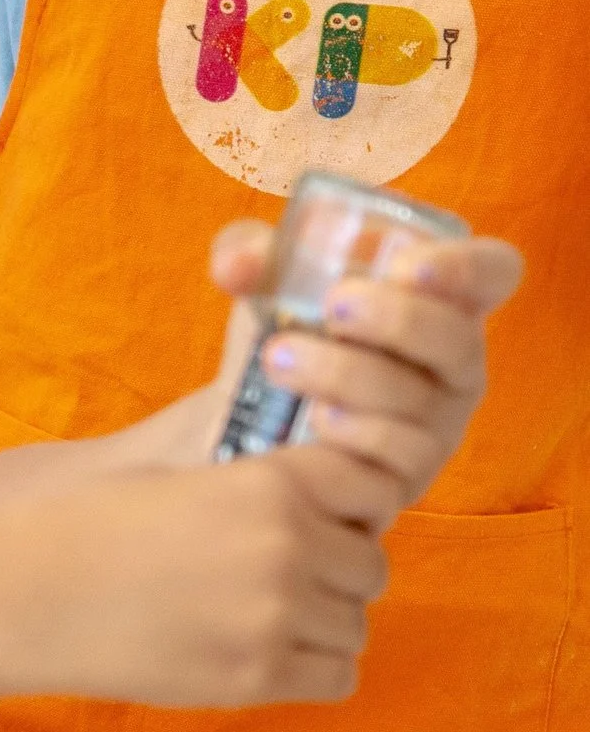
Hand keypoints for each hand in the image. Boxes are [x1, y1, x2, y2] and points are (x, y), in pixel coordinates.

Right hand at [2, 459, 387, 709]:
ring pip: (355, 624)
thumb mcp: (179, 473)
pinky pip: (336, 676)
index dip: (348, 506)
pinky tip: (263, 656)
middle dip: (334, 571)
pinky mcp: (254, 676)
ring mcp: (275, 616)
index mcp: (272, 483)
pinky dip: (312, 668)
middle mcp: (288, 546)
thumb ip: (257, 482)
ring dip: (322, 623)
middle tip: (279, 581)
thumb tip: (324, 500)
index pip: (370, 489)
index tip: (316, 520)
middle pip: (369, 565)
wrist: (19, 594)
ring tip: (262, 622)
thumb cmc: (83, 524)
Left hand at [170, 223, 518, 526]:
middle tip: (333, 306)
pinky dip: (354, 431)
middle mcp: (451, 363)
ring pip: (418, 399)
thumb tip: (237, 265)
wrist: (247, 423)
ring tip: (279, 358)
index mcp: (440, 300)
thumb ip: (250, 255)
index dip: (467, 267)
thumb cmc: (284, 333)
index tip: (407, 265)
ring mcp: (436, 425)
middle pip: (458, 341)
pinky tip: (313, 415)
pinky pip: (395, 454)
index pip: (493, 273)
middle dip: (399, 320)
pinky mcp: (403, 476)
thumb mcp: (266, 286)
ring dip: (348, 373)